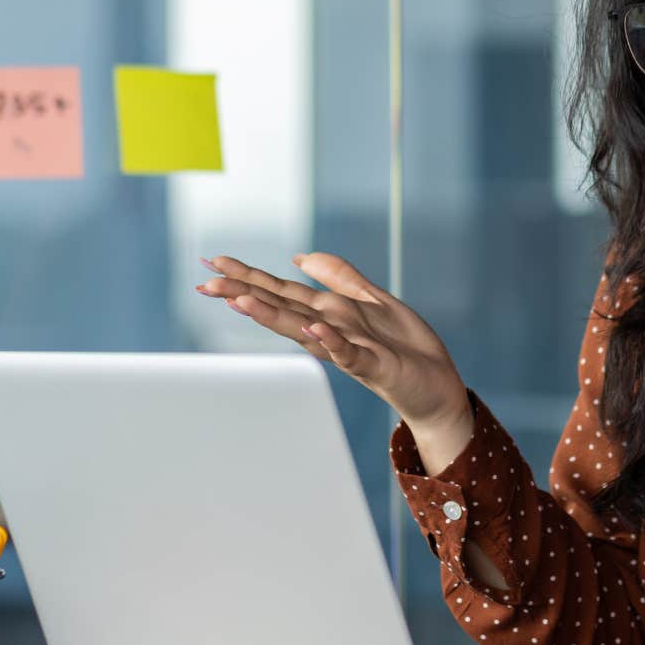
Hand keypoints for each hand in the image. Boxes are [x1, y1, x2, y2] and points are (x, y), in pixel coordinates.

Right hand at [196, 253, 471, 442]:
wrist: (438, 389)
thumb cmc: (403, 348)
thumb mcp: (371, 300)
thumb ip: (338, 277)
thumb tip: (300, 256)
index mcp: (328, 315)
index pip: (281, 291)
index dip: (249, 275)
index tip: (213, 260)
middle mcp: (331, 332)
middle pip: (282, 309)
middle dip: (244, 295)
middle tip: (205, 283)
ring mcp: (350, 350)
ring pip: (305, 331)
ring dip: (274, 316)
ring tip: (242, 300)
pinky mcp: (376, 365)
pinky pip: (349, 353)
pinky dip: (331, 343)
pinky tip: (313, 329)